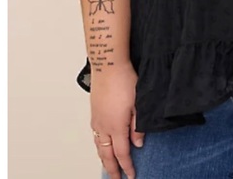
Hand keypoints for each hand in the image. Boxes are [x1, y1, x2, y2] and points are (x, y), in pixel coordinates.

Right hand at [90, 62, 143, 178]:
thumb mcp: (138, 104)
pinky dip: (98, 146)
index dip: (127, 167)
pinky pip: (95, 136)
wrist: (108, 66)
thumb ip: (138, 126)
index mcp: (116, 127)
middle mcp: (104, 127)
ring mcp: (97, 120)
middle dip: (112, 169)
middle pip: (107, 155)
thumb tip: (138, 143)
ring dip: (104, 159)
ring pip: (98, 147)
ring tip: (109, 166)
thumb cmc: (125, 80)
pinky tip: (101, 145)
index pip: (122, 154)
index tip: (131, 176)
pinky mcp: (94, 113)